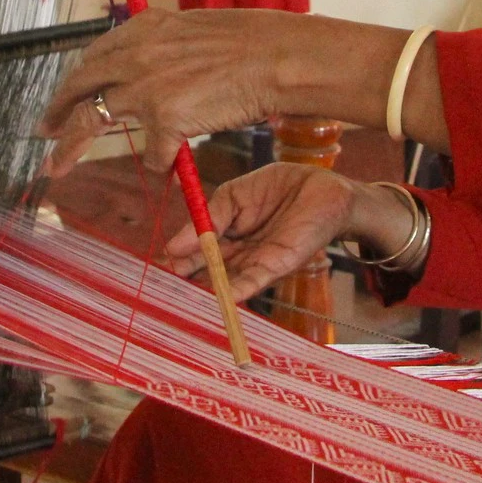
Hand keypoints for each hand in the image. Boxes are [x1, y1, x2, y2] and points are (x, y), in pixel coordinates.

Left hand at [38, 8, 303, 175]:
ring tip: (57, 167)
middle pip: (79, 87)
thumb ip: (165, 49)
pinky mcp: (163, 119)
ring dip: (71, 148)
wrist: (275, 57)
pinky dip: (161, 160)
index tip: (67, 94)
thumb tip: (151, 71)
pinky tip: (173, 161)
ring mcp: (145, 87)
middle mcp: (135, 55)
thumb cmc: (250, 44)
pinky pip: (152, 153)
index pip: (95, 56)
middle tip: (44, 131)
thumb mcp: (194, 31)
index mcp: (144, 28)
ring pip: (92, 121)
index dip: (77, 79)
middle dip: (57, 112)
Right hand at [164, 163, 371, 301]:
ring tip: (183, 298)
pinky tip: (222, 297)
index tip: (161, 265)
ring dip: (207, 290)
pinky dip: (238, 289)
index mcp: (225, 234)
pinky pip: (253, 280)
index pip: (196, 252)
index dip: (179, 259)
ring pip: (227, 281)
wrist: (320, 185)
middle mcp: (239, 254)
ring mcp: (256, 262)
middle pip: (208, 272)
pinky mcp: (277, 265)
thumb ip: (210, 216)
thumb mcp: (234, 195)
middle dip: (187, 280)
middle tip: (165, 287)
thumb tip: (175, 242)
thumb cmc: (280, 187)